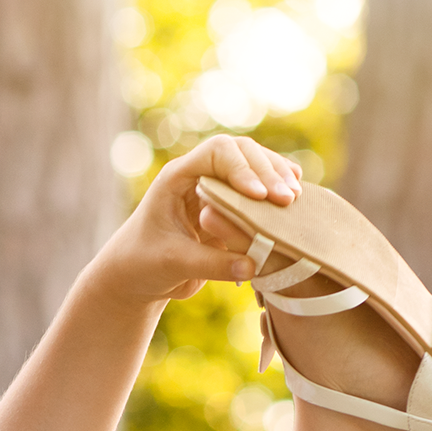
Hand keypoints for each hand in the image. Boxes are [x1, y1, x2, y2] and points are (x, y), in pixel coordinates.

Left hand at [97, 135, 301, 305]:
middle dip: (267, 172)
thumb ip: (211, 264)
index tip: (258, 196)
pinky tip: (296, 200)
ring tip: (295, 199)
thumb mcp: (173, 264)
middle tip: (287, 199)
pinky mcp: (230, 207)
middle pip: (242, 153)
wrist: (134, 277)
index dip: (241, 168)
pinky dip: (275, 193)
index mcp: (177, 177)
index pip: (216, 153)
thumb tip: (252, 265)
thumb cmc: (143, 265)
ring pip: (254, 167)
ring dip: (277, 178)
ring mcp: (216, 188)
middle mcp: (199, 175)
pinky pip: (257, 191)